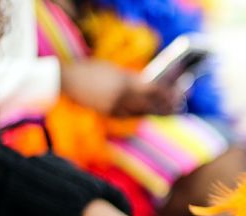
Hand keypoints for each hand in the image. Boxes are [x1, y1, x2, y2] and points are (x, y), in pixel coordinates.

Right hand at [61, 60, 179, 116]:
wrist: (65, 79)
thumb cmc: (90, 69)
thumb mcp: (114, 70)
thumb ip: (131, 79)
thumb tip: (148, 85)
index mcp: (126, 81)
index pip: (155, 90)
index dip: (169, 94)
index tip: (179, 94)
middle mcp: (123, 95)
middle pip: (152, 105)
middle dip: (167, 106)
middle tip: (180, 106)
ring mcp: (115, 106)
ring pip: (142, 112)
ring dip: (156, 112)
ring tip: (169, 111)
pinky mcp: (108, 113)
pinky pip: (129, 115)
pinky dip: (140, 114)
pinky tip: (146, 112)